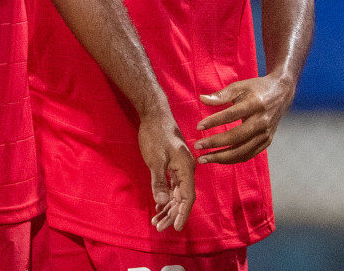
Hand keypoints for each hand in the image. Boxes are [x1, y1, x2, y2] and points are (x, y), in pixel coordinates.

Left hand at [138, 116, 195, 231]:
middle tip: (159, 227)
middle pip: (182, 197)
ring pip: (176, 194)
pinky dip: (165, 198)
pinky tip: (158, 207)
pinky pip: (171, 187)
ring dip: (167, 208)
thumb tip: (161, 201)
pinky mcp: (171, 166)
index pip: (188, 196)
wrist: (154, 115)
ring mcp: (179, 168)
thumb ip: (158, 181)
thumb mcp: (155, 158)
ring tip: (156, 222)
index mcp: (186, 167)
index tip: (175, 227)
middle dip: (172, 214)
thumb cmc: (156, 134)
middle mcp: (186, 169)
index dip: (183, 213)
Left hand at [194, 73, 295, 164]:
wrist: (282, 93)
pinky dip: (232, 159)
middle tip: (197, 146)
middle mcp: (262, 121)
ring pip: (242, 151)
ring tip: (204, 158)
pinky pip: (248, 155)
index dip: (214, 122)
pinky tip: (219, 159)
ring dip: (221, 157)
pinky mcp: (267, 141)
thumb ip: (221, 95)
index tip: (198, 127)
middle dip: (214, 143)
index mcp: (255, 104)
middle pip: (236, 137)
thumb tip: (202, 99)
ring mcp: (266, 133)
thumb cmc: (257, 88)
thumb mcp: (241, 86)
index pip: (231, 115)